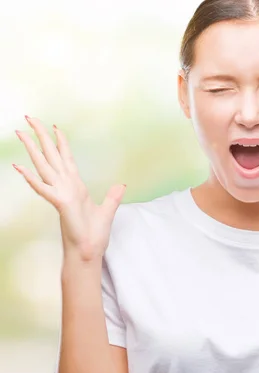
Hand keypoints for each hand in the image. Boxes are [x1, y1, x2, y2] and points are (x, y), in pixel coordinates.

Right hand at [13, 116, 126, 261]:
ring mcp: (61, 194)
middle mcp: (66, 187)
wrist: (90, 252)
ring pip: (44, 166)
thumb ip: (113, 197)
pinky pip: (44, 188)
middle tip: (29, 118)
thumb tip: (121, 185)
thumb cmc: (94, 235)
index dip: (61, 142)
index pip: (66, 159)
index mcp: (75, 186)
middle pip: (51, 156)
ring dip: (32, 150)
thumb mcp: (107, 211)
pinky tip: (20, 167)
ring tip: (21, 133)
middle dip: (41, 136)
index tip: (55, 126)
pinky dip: (32, 178)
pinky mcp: (60, 204)